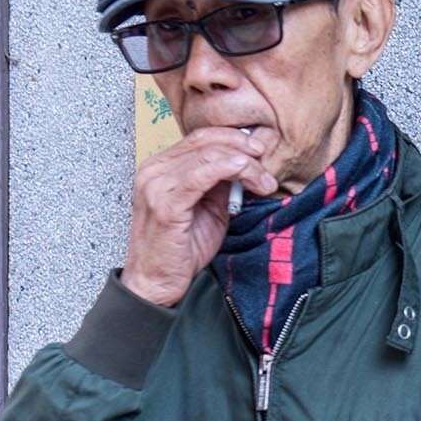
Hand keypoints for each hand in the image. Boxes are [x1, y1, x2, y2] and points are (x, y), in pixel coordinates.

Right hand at [123, 129, 274, 306]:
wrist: (156, 283)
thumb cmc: (182, 249)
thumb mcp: (209, 208)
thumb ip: (221, 183)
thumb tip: (247, 163)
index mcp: (160, 167)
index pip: (200, 137)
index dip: (233, 138)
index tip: (259, 150)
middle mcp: (153, 171)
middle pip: (205, 141)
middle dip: (243, 149)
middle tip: (266, 164)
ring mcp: (156, 185)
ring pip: (208, 155)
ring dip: (244, 164)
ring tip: (264, 181)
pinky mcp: (164, 204)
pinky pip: (202, 175)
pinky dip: (230, 170)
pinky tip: (248, 176)